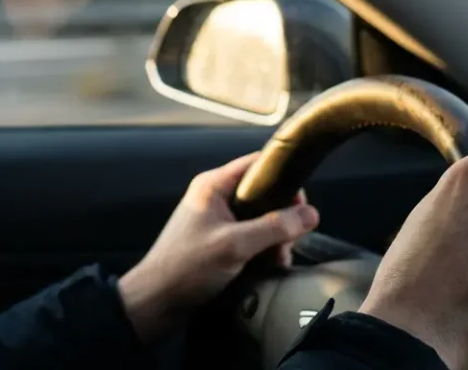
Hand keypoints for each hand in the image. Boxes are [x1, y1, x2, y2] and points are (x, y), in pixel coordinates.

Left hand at [117, 152, 319, 342]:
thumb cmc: (185, 268)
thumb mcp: (235, 244)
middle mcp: (216, 199)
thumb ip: (274, 227)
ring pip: (260, 221)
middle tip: (285, 243)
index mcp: (213, 186)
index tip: (300, 204)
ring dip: (274, 240)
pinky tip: (267, 268)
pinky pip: (251, 239)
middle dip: (281, 219)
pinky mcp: (219, 244)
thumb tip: (311, 214)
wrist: (156, 302)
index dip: (283, 179)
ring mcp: (217, 222)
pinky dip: (262, 251)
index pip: (258, 164)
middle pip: (264, 195)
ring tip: (275, 260)